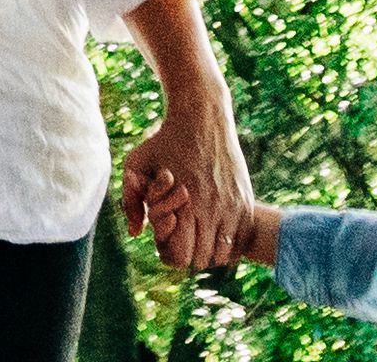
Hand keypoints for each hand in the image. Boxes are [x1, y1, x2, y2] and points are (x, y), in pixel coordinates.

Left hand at [120, 99, 253, 267]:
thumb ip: (130, 202)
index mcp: (184, 204)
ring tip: (197, 236)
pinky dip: (229, 245)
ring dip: (209, 252)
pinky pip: (241, 242)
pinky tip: (215, 233)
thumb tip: (136, 234)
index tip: (164, 240)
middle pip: (202, 260)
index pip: (181, 257)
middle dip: (188, 255)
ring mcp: (232, 207)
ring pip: (223, 256)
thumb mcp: (136, 165)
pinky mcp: (246, 201)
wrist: (201, 117)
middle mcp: (211, 209)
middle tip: (181, 239)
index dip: (169, 254)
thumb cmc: (162, 141)